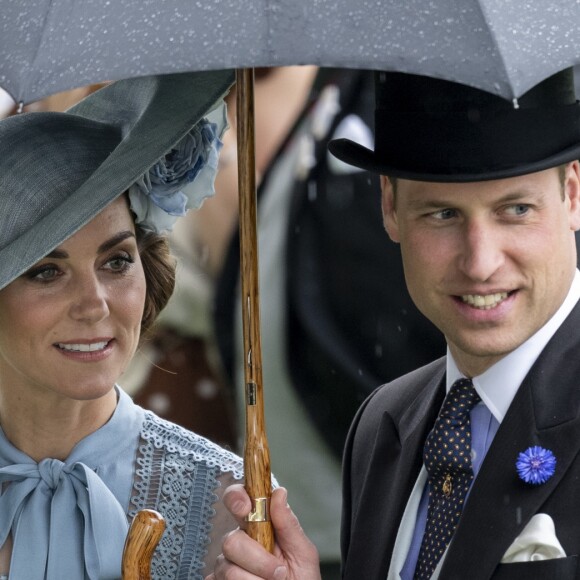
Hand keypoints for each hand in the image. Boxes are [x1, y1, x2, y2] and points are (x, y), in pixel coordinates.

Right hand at [206, 485, 321, 579]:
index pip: (238, 499)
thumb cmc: (301, 578)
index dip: (236, 498)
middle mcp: (239, 541)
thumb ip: (289, 525)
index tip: (245, 508)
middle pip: (230, 540)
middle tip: (279, 572)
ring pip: (226, 567)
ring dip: (253, 579)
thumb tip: (279, 493)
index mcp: (258, 525)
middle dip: (257, 559)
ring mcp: (227, 564)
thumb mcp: (302, 552)